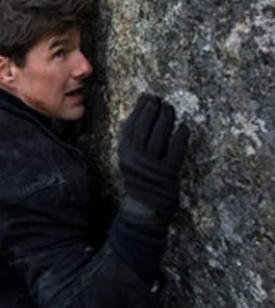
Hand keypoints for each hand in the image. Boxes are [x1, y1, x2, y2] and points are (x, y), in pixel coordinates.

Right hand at [117, 94, 189, 228]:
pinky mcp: (168, 174)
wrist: (144, 209)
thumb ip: (132, 142)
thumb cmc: (138, 181)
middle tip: (160, 100)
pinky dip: (180, 137)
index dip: (140, 109)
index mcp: (124, 152)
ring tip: (170, 109)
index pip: (131, 125)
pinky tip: (184, 127)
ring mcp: (152, 166)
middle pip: (145, 127)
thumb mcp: (128, 160)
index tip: (147, 98)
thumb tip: (140, 117)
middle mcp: (136, 158)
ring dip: (166, 119)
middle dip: (153, 110)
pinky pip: (176, 151)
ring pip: (160, 135)